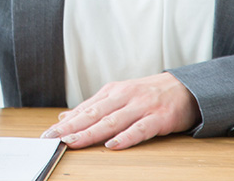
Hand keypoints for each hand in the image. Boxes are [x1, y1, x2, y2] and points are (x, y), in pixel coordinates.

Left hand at [40, 72, 198, 149]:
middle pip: (94, 114)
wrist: (186, 88)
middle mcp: (124, 97)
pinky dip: (126, 136)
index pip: (84, 109)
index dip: (65, 123)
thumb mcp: (119, 97)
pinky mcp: (158, 118)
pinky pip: (140, 128)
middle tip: (52, 138)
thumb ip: (93, 108)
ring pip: (112, 121)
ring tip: (74, 141)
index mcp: (112, 92)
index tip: (47, 134)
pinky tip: (113, 144)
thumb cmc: (149, 95)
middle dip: (71, 127)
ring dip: (91, 133)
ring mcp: (141, 107)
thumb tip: (65, 117)